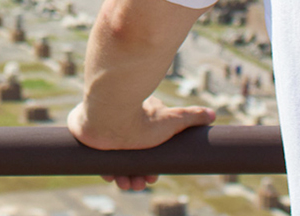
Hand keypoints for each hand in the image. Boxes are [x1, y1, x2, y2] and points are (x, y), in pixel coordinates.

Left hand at [67, 96, 214, 191]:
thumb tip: (212, 114)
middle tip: (140, 184)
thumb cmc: (141, 116)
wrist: (109, 115)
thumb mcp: (172, 120)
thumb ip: (193, 116)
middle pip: (133, 156)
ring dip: (124, 176)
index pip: (148, 145)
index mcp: (140, 116)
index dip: (151, 165)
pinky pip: (97, 158)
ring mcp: (105, 129)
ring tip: (128, 185)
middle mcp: (122, 122)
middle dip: (138, 175)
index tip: (153, 177)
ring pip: (116, 160)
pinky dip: (107, 170)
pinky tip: (112, 177)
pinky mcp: (87, 135)